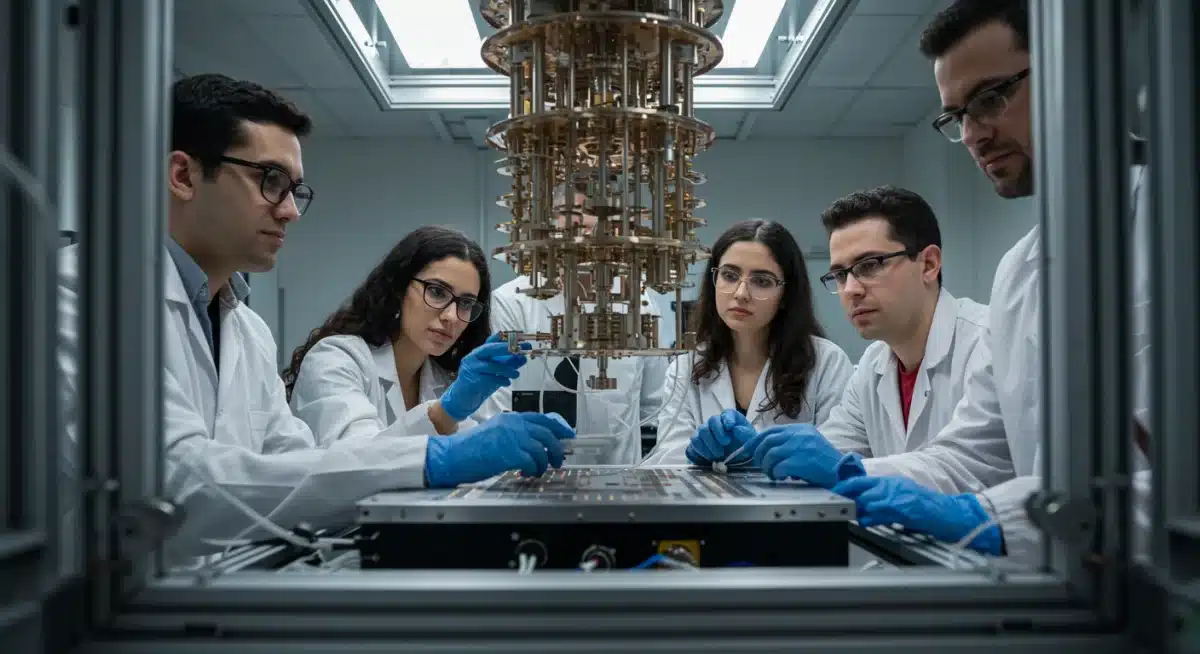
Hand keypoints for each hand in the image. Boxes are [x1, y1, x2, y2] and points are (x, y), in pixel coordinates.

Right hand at [424, 412, 575, 487]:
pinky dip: (534, 470)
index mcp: (510, 418)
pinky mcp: (511, 453)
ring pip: (543, 449)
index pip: (541, 419)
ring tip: (538, 471)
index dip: (558, 428)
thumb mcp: (494, 432)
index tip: (568, 435)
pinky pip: (533, 462)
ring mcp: (513, 438)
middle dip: (557, 448)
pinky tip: (527, 474)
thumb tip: (533, 444)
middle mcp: (514, 424)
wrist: (452, 455)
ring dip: (545, 463)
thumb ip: (513, 433)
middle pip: (548, 433)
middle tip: (559, 459)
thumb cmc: (469, 448)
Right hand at [440, 333, 529, 420]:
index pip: (491, 340)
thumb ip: (508, 364)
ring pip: (491, 366)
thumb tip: (523, 358)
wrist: (464, 398)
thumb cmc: (480, 382)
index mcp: (479, 353)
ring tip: (516, 374)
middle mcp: (473, 357)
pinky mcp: (471, 380)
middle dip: (506, 348)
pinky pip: (489, 379)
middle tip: (520, 349)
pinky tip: (507, 382)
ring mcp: (471, 368)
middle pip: (489, 348)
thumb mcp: (496, 371)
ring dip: (506, 369)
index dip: (504, 337)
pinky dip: (501, 380)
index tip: (518, 335)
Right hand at [685, 409, 755, 465]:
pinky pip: (692, 447)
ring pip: (697, 437)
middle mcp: (714, 424)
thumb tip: (736, 429)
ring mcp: (703, 435)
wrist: (740, 457)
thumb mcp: (749, 439)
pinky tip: (709, 459)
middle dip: (715, 437)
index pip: (725, 414)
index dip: (726, 419)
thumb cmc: (744, 445)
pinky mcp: (698, 446)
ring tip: (718, 456)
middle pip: (708, 426)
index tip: (730, 427)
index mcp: (728, 419)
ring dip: (707, 447)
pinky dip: (699, 453)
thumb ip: (745, 433)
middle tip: (725, 445)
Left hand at [738, 423, 864, 486]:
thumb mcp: (808, 444)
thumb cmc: (825, 462)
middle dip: (758, 455)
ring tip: (772, 474)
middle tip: (760, 465)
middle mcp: (800, 435)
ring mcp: (801, 447)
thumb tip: (765, 449)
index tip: (745, 450)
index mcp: (801, 429)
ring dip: (767, 467)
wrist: (843, 472)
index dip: (754, 441)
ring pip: (770, 454)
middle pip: (767, 441)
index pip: (770, 431)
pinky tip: (781, 477)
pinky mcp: (802, 461)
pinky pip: (778, 467)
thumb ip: (790, 442)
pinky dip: (776, 474)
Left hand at [831, 476, 1002, 554]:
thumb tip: (863, 499)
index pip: (860, 480)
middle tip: (839, 506)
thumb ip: (883, 494)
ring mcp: (897, 497)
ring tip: (854, 516)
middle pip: (859, 490)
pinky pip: (879, 514)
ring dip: (858, 511)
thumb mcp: (902, 493)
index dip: (844, 486)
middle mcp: (892, 486)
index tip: (833, 492)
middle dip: (847, 499)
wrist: (948, 513)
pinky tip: (868, 522)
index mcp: (891, 481)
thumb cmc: (927, 506)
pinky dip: (870, 520)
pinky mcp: (902, 510)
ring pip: (866, 502)